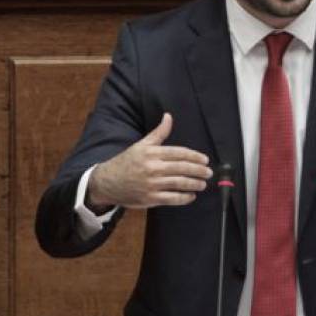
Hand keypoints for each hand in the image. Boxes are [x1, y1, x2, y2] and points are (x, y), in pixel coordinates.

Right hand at [88, 113, 212, 209]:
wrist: (107, 182)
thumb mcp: (141, 145)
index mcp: (151, 153)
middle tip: (208, 172)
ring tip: (203, 184)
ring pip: (179, 184)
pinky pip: (172, 199)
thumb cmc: (126, 162)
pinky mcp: (150, 199)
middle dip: (198, 170)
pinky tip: (191, 196)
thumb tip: (168, 116)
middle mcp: (152, 168)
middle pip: (182, 168)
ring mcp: (151, 184)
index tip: (205, 160)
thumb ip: (159, 133)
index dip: (194, 156)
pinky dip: (184, 198)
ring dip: (194, 184)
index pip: (179, 153)